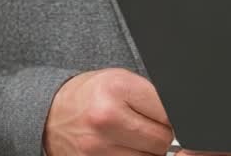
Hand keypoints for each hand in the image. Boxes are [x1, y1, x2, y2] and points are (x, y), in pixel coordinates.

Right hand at [43, 68, 173, 155]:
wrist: (50, 112)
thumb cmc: (91, 94)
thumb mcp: (121, 81)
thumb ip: (151, 97)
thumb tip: (180, 118)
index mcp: (117, 89)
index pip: (168, 112)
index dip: (171, 116)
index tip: (163, 116)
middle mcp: (105, 119)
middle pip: (161, 140)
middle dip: (160, 135)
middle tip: (147, 127)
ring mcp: (96, 147)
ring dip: (147, 151)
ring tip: (132, 138)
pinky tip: (123, 148)